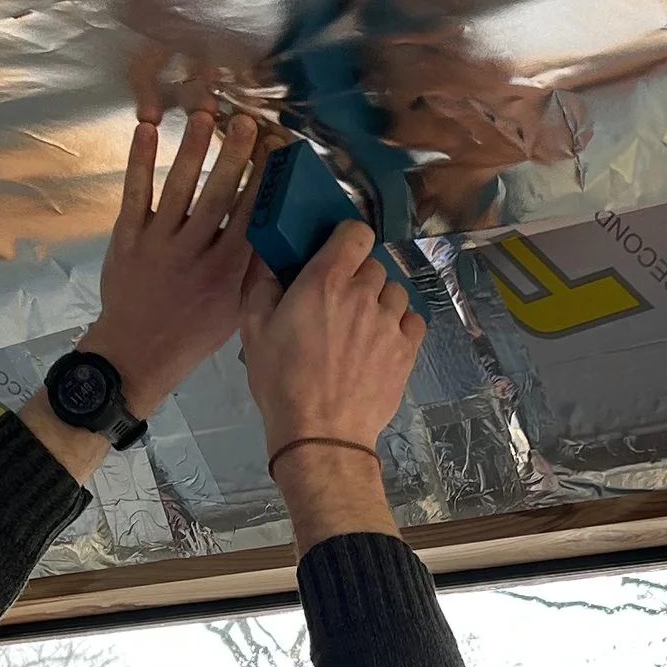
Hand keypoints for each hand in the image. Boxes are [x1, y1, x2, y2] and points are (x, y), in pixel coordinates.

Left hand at [85, 109, 270, 416]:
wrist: (136, 354)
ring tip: (206, 115)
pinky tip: (147, 131)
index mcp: (227, 270)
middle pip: (218, 196)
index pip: (250, 216)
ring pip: (180, 189)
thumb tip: (273, 229)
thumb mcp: (235, 308)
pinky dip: (140, 162)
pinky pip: (135, 194)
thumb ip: (251, 270)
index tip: (276, 149)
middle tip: (246, 123)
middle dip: (234, 157)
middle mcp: (195, 252)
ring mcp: (158, 244)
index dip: (263, 180)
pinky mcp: (126, 239)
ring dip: (193, 150)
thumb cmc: (193, 332)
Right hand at [238, 217, 425, 459]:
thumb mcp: (254, 330)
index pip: (355, 232)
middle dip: (357, 279)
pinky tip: (381, 342)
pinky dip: (400, 325)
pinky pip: (413, 320)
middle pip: (372, 266)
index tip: (338, 253)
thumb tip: (276, 266)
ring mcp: (390, 322)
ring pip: (395, 292)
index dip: (347, 238)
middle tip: (338, 304)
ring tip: (361, 328)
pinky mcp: (407, 350)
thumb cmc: (283, 383)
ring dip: (380, 303)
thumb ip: (265, 286)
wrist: (320, 434)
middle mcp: (363, 294)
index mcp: (324, 281)